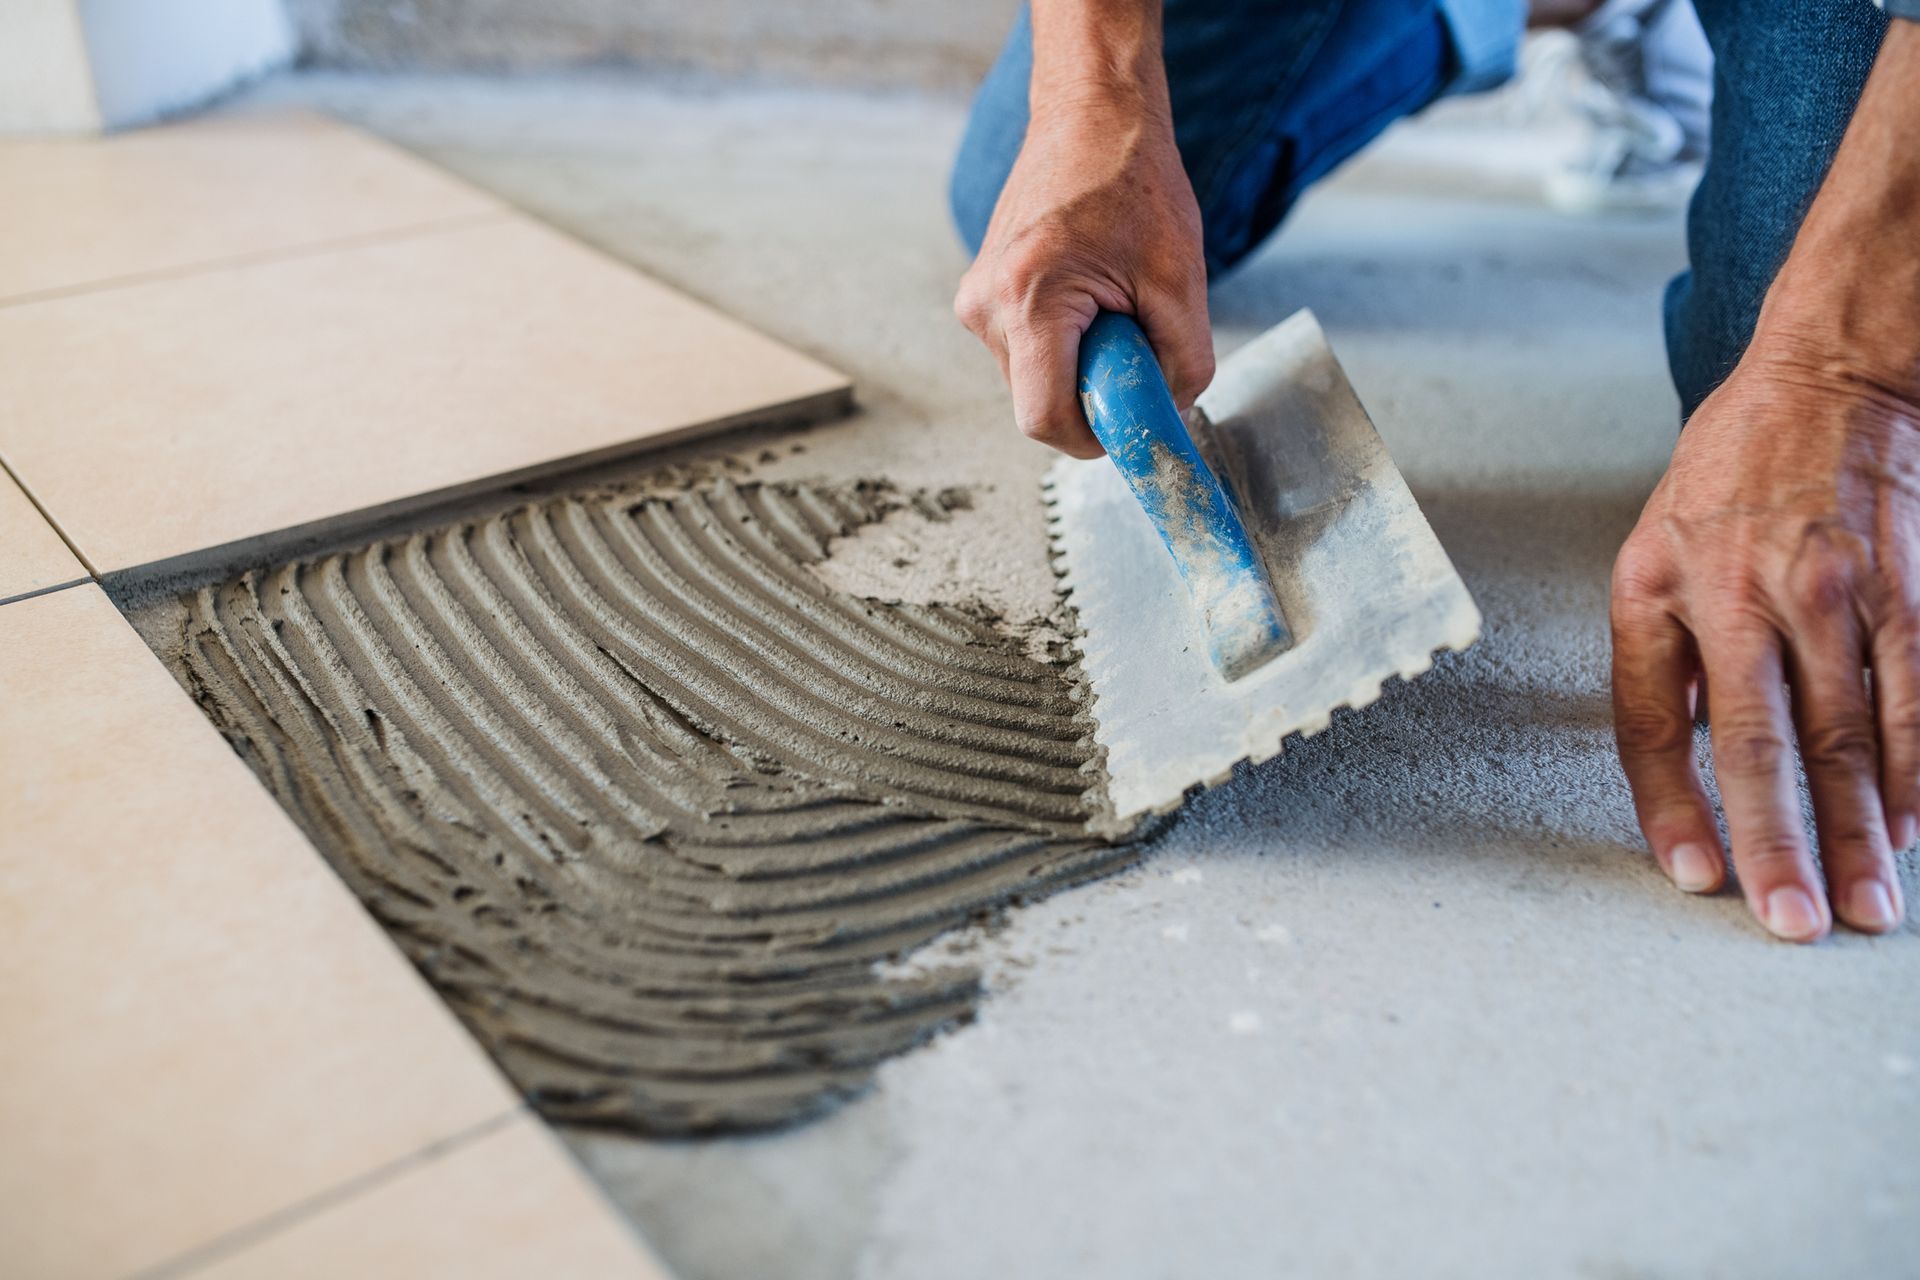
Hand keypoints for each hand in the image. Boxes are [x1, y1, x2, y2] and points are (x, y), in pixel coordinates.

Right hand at [953, 88, 1211, 457]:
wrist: (1091, 117)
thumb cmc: (1133, 181)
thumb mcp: (1181, 279)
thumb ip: (1184, 363)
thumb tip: (1170, 419)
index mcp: (1028, 299)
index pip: (1045, 419)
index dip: (1094, 437)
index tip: (1134, 418)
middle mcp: (985, 306)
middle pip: (1039, 403)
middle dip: (1093, 392)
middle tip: (1135, 340)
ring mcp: (976, 301)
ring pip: (1035, 380)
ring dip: (1082, 366)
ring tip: (1113, 305)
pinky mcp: (982, 296)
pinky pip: (1028, 352)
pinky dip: (1068, 344)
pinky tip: (1091, 297)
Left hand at [1610, 354, 1917, 939]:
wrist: (1826, 377)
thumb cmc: (1729, 474)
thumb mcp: (1654, 549)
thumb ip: (1667, 652)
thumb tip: (1685, 754)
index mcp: (1655, 592)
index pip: (1649, 725)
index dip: (1671, 807)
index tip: (1696, 876)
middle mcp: (1736, 597)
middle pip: (1758, 745)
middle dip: (1777, 844)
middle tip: (1792, 923)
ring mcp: (1828, 592)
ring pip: (1848, 735)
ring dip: (1861, 830)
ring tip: (1868, 904)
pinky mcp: (1904, 585)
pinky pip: (1918, 693)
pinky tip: (1918, 824)